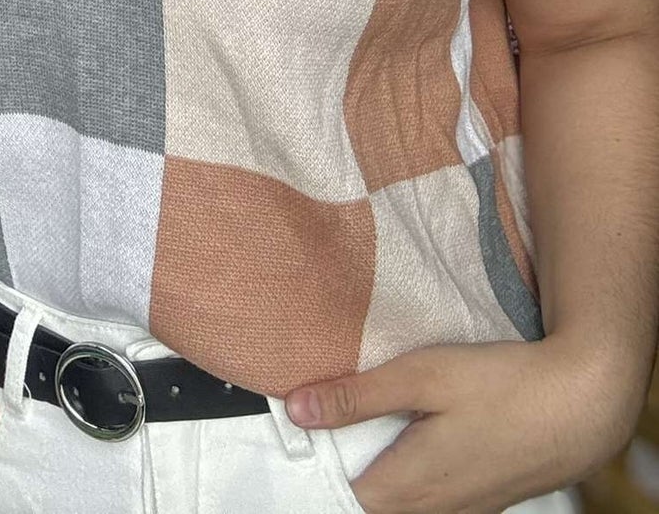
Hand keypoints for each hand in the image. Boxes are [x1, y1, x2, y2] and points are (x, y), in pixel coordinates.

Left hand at [284, 337, 633, 512]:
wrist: (581, 406)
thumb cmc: (501, 386)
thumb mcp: (422, 376)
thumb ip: (357, 397)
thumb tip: (296, 410)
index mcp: (408, 485)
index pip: (339, 502)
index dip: (311, 475)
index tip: (294, 439)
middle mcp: (432, 511)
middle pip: (367, 509)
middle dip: (339, 480)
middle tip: (319, 436)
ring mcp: (461, 511)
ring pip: (399, 509)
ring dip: (373, 483)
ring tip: (354, 440)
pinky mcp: (481, 501)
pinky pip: (429, 505)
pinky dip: (405, 484)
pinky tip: (404, 448)